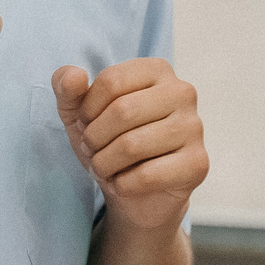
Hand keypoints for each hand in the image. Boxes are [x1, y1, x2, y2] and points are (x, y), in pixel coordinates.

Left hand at [53, 58, 207, 230]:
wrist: (137, 194)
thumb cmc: (110, 143)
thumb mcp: (79, 113)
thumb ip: (67, 88)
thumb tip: (74, 75)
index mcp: (157, 70)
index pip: (111, 81)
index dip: (87, 109)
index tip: (86, 125)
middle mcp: (183, 93)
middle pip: (123, 111)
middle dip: (94, 138)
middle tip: (92, 151)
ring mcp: (194, 128)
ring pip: (132, 145)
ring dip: (104, 164)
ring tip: (104, 168)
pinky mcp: (197, 163)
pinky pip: (147, 175)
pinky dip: (122, 185)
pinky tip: (123, 184)